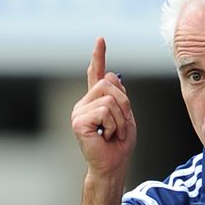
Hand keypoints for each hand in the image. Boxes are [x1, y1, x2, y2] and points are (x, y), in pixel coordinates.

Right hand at [71, 37, 136, 174]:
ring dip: (120, 119)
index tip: (101, 39)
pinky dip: (113, 125)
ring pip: (109, 99)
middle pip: (109, 84)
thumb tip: (114, 77)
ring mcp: (79, 112)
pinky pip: (105, 111)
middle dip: (124, 104)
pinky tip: (105, 136)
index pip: (96, 74)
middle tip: (120, 126)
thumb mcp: (126, 116)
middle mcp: (84, 103)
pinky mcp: (78, 121)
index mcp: (95, 101)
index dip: (98, 56)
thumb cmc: (119, 145)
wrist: (113, 165)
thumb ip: (120, 97)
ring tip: (113, 133)